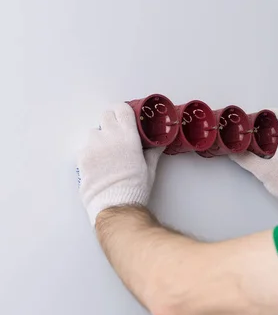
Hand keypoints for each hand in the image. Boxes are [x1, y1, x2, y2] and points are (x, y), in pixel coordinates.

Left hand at [76, 102, 163, 225]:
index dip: (122, 111)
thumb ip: (152, 153)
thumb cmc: (135, 187)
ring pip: (93, 132)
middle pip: (105, 115)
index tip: (124, 116)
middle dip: (110, 121)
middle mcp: (109, 137)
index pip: (121, 109)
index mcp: (128, 137)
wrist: (116, 205)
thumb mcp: (150, 169)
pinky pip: (85, 148)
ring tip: (106, 153)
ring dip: (99, 138)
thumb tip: (159, 145)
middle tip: (115, 133)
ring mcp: (93, 146)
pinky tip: (98, 165)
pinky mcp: (82, 157)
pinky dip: (91, 153)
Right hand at [229, 109, 277, 214]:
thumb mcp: (263, 171)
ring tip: (258, 138)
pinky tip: (266, 152)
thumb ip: (246, 160)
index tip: (260, 114)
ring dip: (273, 134)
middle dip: (268, 123)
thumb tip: (234, 153)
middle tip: (255, 126)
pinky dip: (277, 143)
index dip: (272, 111)